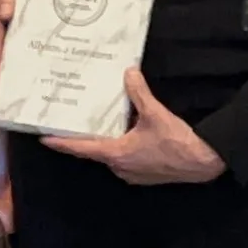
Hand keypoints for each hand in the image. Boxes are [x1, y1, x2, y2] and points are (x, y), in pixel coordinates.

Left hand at [48, 69, 226, 186]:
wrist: (203, 162)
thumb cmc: (176, 141)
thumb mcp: (155, 113)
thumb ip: (139, 93)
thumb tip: (129, 72)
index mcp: (116, 154)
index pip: (81, 149)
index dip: (61, 143)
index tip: (44, 139)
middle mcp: (119, 168)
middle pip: (94, 152)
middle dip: (84, 138)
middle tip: (72, 123)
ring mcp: (132, 174)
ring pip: (110, 156)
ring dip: (105, 142)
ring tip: (99, 123)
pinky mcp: (144, 175)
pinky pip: (124, 159)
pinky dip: (120, 147)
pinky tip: (126, 132)